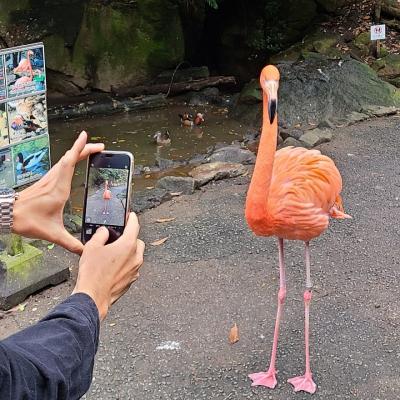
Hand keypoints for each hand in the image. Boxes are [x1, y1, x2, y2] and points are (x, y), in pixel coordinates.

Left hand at [12, 131, 103, 253]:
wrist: (7, 215)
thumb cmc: (27, 220)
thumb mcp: (52, 234)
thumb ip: (70, 243)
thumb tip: (85, 250)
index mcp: (59, 190)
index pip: (70, 163)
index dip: (80, 149)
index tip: (87, 138)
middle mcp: (54, 181)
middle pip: (70, 157)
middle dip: (85, 149)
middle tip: (100, 146)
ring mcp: (49, 180)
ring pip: (65, 160)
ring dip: (77, 152)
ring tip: (89, 150)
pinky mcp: (46, 182)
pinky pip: (60, 165)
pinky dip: (69, 159)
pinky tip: (71, 162)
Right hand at [72, 213, 144, 320]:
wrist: (93, 297)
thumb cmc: (93, 274)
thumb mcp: (92, 247)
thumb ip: (101, 235)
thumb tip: (105, 232)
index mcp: (128, 245)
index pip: (134, 226)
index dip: (132, 218)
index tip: (131, 215)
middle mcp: (136, 257)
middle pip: (137, 241)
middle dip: (130, 237)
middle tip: (118, 237)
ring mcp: (135, 270)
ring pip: (136, 255)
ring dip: (128, 251)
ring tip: (113, 253)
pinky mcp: (132, 280)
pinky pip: (132, 267)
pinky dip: (126, 263)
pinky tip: (113, 266)